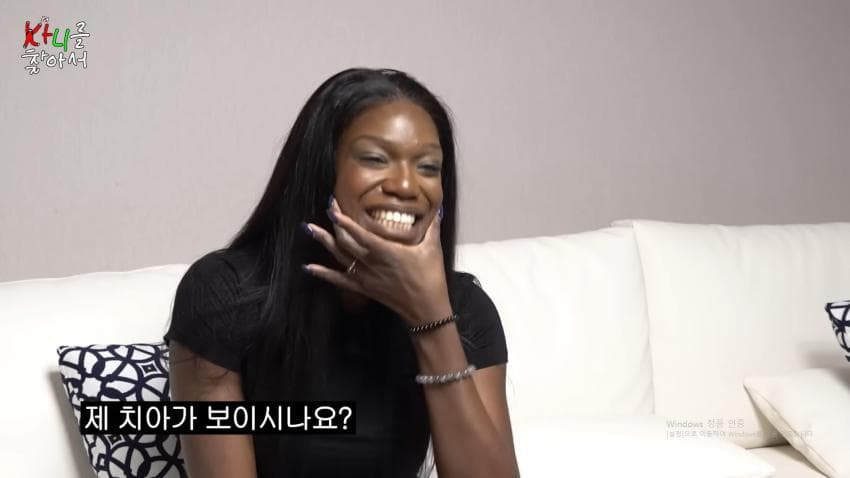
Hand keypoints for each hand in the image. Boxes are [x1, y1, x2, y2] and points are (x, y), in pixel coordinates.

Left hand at [302, 198, 449, 325]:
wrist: (426, 308)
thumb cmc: (430, 276)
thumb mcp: (432, 248)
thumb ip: (432, 226)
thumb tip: (436, 208)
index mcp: (386, 251)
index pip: (360, 233)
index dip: (344, 220)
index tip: (334, 206)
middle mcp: (371, 263)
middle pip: (345, 242)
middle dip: (334, 224)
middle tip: (328, 206)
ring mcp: (365, 276)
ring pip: (339, 257)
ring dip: (323, 242)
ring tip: (309, 228)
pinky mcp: (363, 288)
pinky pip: (339, 280)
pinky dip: (323, 273)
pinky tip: (308, 267)